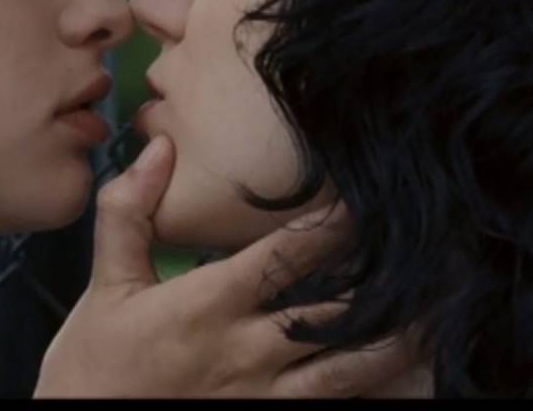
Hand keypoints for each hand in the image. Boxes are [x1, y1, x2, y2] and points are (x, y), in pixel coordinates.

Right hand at [34, 135, 421, 397]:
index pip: (287, 254)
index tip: (370, 195)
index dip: (335, 224)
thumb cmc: (91, 368)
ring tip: (441, 308)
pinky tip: (405, 373)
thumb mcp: (103, 286)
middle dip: (385, 278)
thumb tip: (159, 147)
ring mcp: (262, 396)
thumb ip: (129, 213)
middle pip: (335, 310)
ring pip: (349, 367)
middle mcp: (246, 351)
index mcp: (207, 305)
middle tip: (433, 247)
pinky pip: (331, 405)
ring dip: (398, 338)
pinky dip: (371, 389)